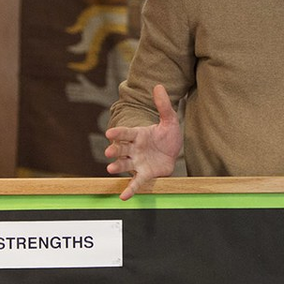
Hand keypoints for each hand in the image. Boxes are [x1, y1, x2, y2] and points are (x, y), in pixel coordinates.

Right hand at [103, 84, 182, 199]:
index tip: (109, 132)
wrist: (174, 152)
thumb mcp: (169, 120)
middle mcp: (134, 149)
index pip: (126, 132)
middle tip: (109, 151)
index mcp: (138, 134)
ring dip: (117, 166)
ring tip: (110, 169)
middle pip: (122, 149)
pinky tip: (123, 197)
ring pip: (125, 164)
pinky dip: (129, 190)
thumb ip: (163, 105)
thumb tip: (159, 86)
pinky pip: (136, 182)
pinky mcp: (144, 174)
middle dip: (115, 150)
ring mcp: (138, 162)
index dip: (118, 132)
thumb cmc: (168, 136)